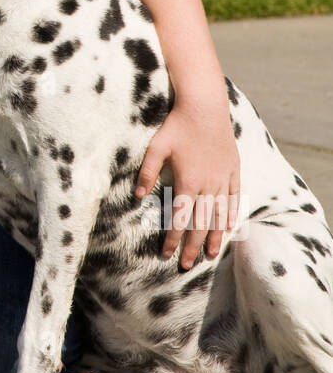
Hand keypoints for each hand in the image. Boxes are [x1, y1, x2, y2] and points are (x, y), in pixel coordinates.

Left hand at [134, 98, 240, 269]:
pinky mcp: (233, 170)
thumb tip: (137, 196)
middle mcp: (207, 184)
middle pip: (200, 222)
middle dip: (192, 245)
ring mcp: (223, 178)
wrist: (205, 106)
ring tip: (210, 254)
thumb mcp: (156, 148)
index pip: (179, 218)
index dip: (173, 239)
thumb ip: (147, 173)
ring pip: (219, 214)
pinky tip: (229, 228)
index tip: (167, 255)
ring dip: (213, 236)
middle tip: (187, 265)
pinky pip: (234, 198)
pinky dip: (231, 214)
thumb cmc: (177, 126)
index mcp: (187, 181)